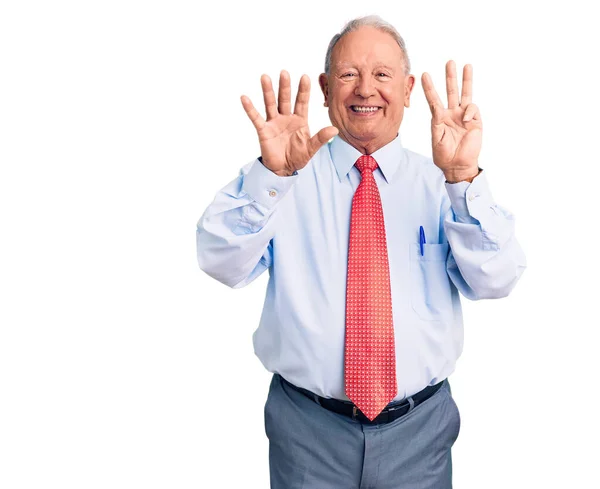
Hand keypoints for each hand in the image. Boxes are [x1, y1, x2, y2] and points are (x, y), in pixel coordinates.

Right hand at [241, 71, 337, 176]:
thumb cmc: (298, 157)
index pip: (302, 102)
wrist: (284, 169)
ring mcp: (274, 123)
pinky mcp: (264, 130)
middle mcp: (286, 118)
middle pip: (285, 99)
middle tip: (284, 72)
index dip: (303, 90)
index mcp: (300, 120)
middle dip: (285, 86)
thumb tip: (335, 129)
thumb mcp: (311, 148)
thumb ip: (321, 138)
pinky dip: (250, 108)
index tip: (305, 76)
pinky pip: (256, 118)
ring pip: (271, 104)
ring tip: (265, 77)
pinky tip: (244, 98)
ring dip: (268, 91)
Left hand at [421, 61, 481, 182]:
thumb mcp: (436, 137)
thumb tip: (439, 110)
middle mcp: (452, 114)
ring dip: (466, 80)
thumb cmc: (444, 154)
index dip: (429, 87)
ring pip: (465, 94)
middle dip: (450, 77)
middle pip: (451, 91)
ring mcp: (464, 116)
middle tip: (450, 62)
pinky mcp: (475, 121)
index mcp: (439, 118)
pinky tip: (466, 120)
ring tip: (467, 66)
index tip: (424, 75)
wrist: (457, 165)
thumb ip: (436, 122)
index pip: (434, 99)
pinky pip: (472, 109)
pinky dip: (469, 112)